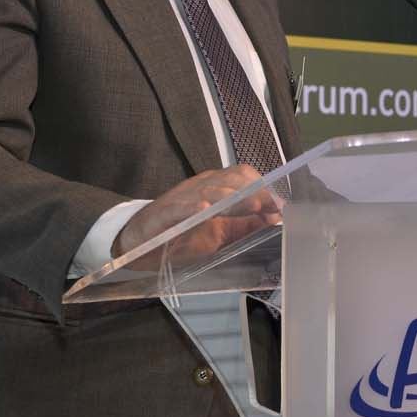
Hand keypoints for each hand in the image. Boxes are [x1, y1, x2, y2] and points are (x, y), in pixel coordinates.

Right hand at [112, 164, 282, 261]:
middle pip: (232, 179)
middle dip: (256, 192)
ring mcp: (181, 197)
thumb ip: (245, 227)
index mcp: (216, 188)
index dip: (264, 189)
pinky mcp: (162, 213)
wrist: (135, 240)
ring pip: (210, 189)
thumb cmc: (179, 236)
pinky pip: (178, 206)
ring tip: (253, 205)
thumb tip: (275, 222)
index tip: (281, 206)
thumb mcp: (218, 233)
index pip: (244, 176)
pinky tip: (203, 210)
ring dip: (233, 197)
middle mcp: (201, 187)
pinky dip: (191, 206)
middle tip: (273, 207)